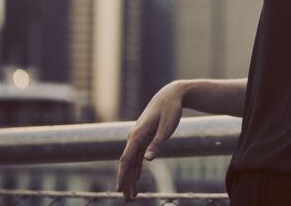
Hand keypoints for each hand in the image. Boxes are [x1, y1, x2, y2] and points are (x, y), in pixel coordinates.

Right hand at [116, 81, 184, 199]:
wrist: (170, 95)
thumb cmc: (170, 109)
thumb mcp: (167, 126)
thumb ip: (157, 143)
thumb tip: (147, 160)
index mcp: (137, 134)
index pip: (126, 159)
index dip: (122, 175)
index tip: (119, 189)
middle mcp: (134, 136)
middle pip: (127, 163)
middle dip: (126, 181)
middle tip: (127, 199)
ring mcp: (138, 137)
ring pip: (132, 161)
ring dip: (131, 178)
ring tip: (131, 194)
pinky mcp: (144, 137)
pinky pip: (137, 156)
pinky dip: (136, 168)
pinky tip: (136, 179)